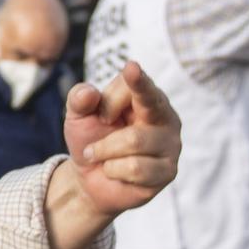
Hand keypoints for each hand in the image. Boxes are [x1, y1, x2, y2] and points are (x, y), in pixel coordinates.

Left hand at [63, 62, 181, 216]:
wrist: (90, 179)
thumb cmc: (90, 139)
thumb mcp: (78, 116)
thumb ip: (79, 99)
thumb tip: (89, 93)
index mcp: (147, 96)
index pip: (138, 84)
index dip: (124, 88)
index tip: (131, 68)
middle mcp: (166, 117)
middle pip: (148, 104)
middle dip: (113, 112)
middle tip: (98, 125)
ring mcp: (171, 144)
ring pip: (134, 140)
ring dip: (104, 150)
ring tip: (100, 155)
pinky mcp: (168, 171)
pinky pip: (136, 168)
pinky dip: (113, 170)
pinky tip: (115, 172)